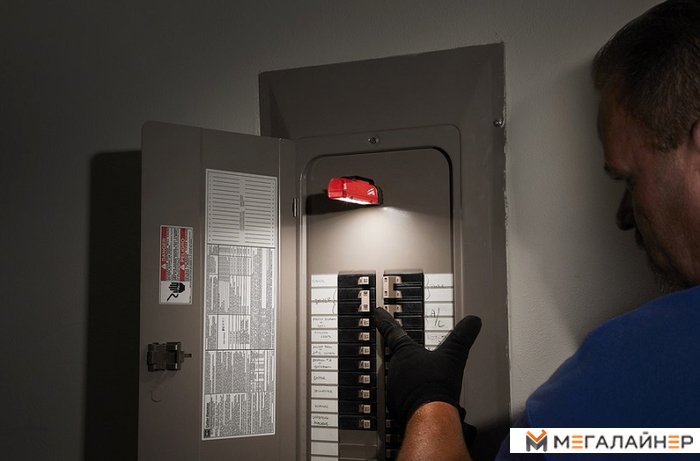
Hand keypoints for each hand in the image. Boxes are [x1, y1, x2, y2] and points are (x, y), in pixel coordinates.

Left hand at [374, 307, 481, 428]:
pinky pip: (404, 399)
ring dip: (411, 380)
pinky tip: (426, 400)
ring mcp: (395, 390)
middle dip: (405, 358)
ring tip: (426, 382)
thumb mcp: (454, 355)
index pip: (392, 331)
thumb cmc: (436, 385)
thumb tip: (473, 321)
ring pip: (401, 380)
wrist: (431, 416)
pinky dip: (414, 398)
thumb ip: (463, 336)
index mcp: (405, 353)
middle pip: (397, 358)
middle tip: (412, 356)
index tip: (378, 313)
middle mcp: (396, 370)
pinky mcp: (398, 408)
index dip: (385, 320)